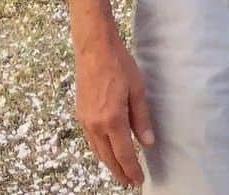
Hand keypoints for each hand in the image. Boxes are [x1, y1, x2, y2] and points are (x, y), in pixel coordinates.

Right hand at [73, 26, 154, 186]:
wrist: (94, 48)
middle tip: (130, 182)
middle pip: (108, 158)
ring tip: (120, 171)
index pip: (124, 154)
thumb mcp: (137, 89)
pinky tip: (107, 151)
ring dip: (109, 164)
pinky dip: (100, 151)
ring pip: (98, 151)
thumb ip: (141, 118)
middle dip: (120, 172)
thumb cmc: (119, 64)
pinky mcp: (80, 114)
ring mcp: (85, 121)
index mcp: (112, 119)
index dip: (132, 169)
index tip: (139, 180)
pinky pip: (90, 141)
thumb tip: (148, 142)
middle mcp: (96, 125)